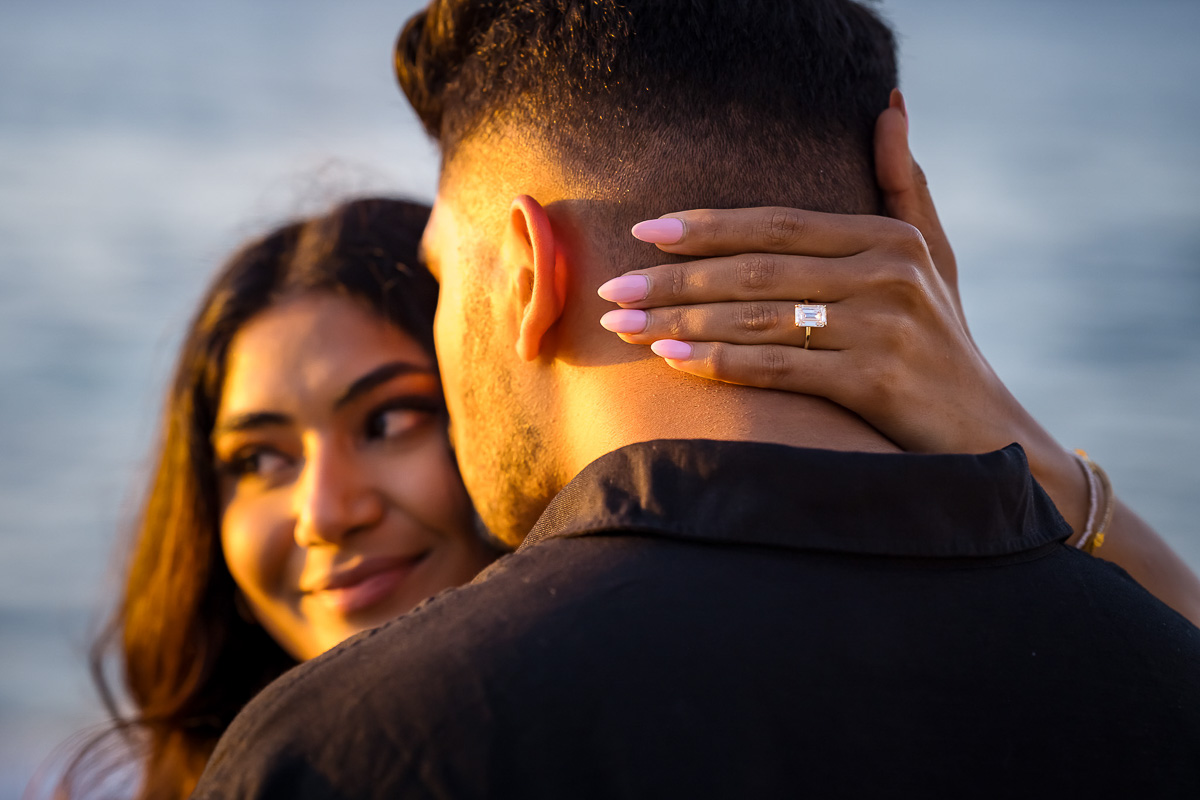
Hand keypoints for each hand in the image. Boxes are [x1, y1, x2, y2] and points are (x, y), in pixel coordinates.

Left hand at [597, 90, 1087, 531]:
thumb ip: (905, 182)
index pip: (778, 222)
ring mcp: (883, 328)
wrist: (984, 430)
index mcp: (890, 238)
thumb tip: (887, 103)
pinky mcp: (876, 382)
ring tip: (622, 326)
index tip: (644, 231)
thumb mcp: (934, 256)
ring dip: (680, 322)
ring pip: (758, 318)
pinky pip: (777, 367)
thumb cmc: (943, 341)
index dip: (707, 226)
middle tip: (613, 289)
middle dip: (675, 279)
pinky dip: (718, 362)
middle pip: (756, 269)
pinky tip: (670, 358)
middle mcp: (888, 274)